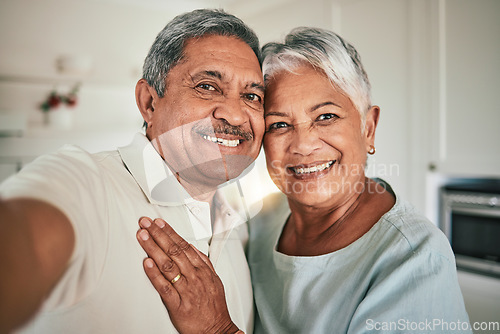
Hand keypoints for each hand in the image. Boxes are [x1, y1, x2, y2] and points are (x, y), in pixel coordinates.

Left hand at [136, 217, 240, 333]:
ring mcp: (186, 290)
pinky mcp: (177, 305)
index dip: (170, 232)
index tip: (159, 223)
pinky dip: (154, 274)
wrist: (216, 330)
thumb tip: (191, 247)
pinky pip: (164, 287)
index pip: (184, 246)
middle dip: (158, 235)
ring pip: (168, 265)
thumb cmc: (214, 308)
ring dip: (154, 248)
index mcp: (202, 270)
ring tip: (143, 236)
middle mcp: (194, 277)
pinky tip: (147, 263)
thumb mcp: (214, 280)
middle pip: (174, 251)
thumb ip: (203, 262)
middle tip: (146, 223)